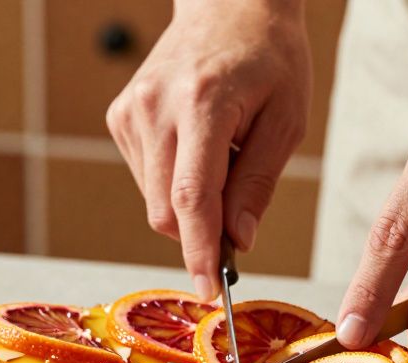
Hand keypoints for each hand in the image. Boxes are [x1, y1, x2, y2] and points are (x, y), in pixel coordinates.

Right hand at [106, 0, 311, 299]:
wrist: (227, 4)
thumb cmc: (268, 56)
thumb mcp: (287, 119)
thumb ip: (259, 183)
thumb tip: (238, 241)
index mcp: (203, 104)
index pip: (192, 198)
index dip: (200, 251)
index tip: (210, 289)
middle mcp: (156, 108)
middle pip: (167, 210)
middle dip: (201, 232)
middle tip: (238, 214)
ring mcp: (131, 111)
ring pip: (155, 200)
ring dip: (190, 202)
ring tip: (222, 156)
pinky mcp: (120, 117)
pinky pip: (146, 179)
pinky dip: (174, 181)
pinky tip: (197, 147)